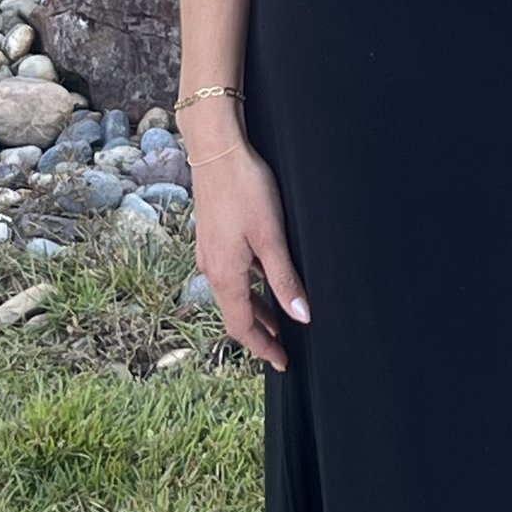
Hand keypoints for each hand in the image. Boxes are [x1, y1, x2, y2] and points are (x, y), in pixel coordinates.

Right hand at [182, 129, 309, 366]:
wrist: (216, 149)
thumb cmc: (245, 188)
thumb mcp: (271, 237)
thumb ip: (284, 279)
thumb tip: (301, 316)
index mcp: (224, 274)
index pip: (241, 325)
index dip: (263, 347)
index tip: (282, 362)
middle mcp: (211, 268)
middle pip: (235, 312)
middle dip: (260, 332)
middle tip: (283, 347)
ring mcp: (209, 252)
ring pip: (233, 293)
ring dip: (255, 309)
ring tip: (280, 320)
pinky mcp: (212, 236)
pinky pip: (231, 274)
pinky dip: (249, 287)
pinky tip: (264, 279)